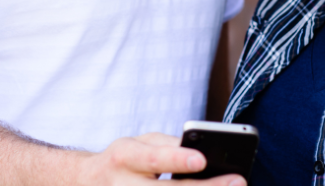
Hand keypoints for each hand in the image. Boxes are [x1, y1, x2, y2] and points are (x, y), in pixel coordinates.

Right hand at [75, 133, 245, 184]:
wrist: (87, 183)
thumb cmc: (125, 159)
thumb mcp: (140, 142)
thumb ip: (168, 145)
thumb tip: (205, 151)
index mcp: (124, 156)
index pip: (153, 158)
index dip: (177, 159)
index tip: (202, 159)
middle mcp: (123, 185)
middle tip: (238, 181)